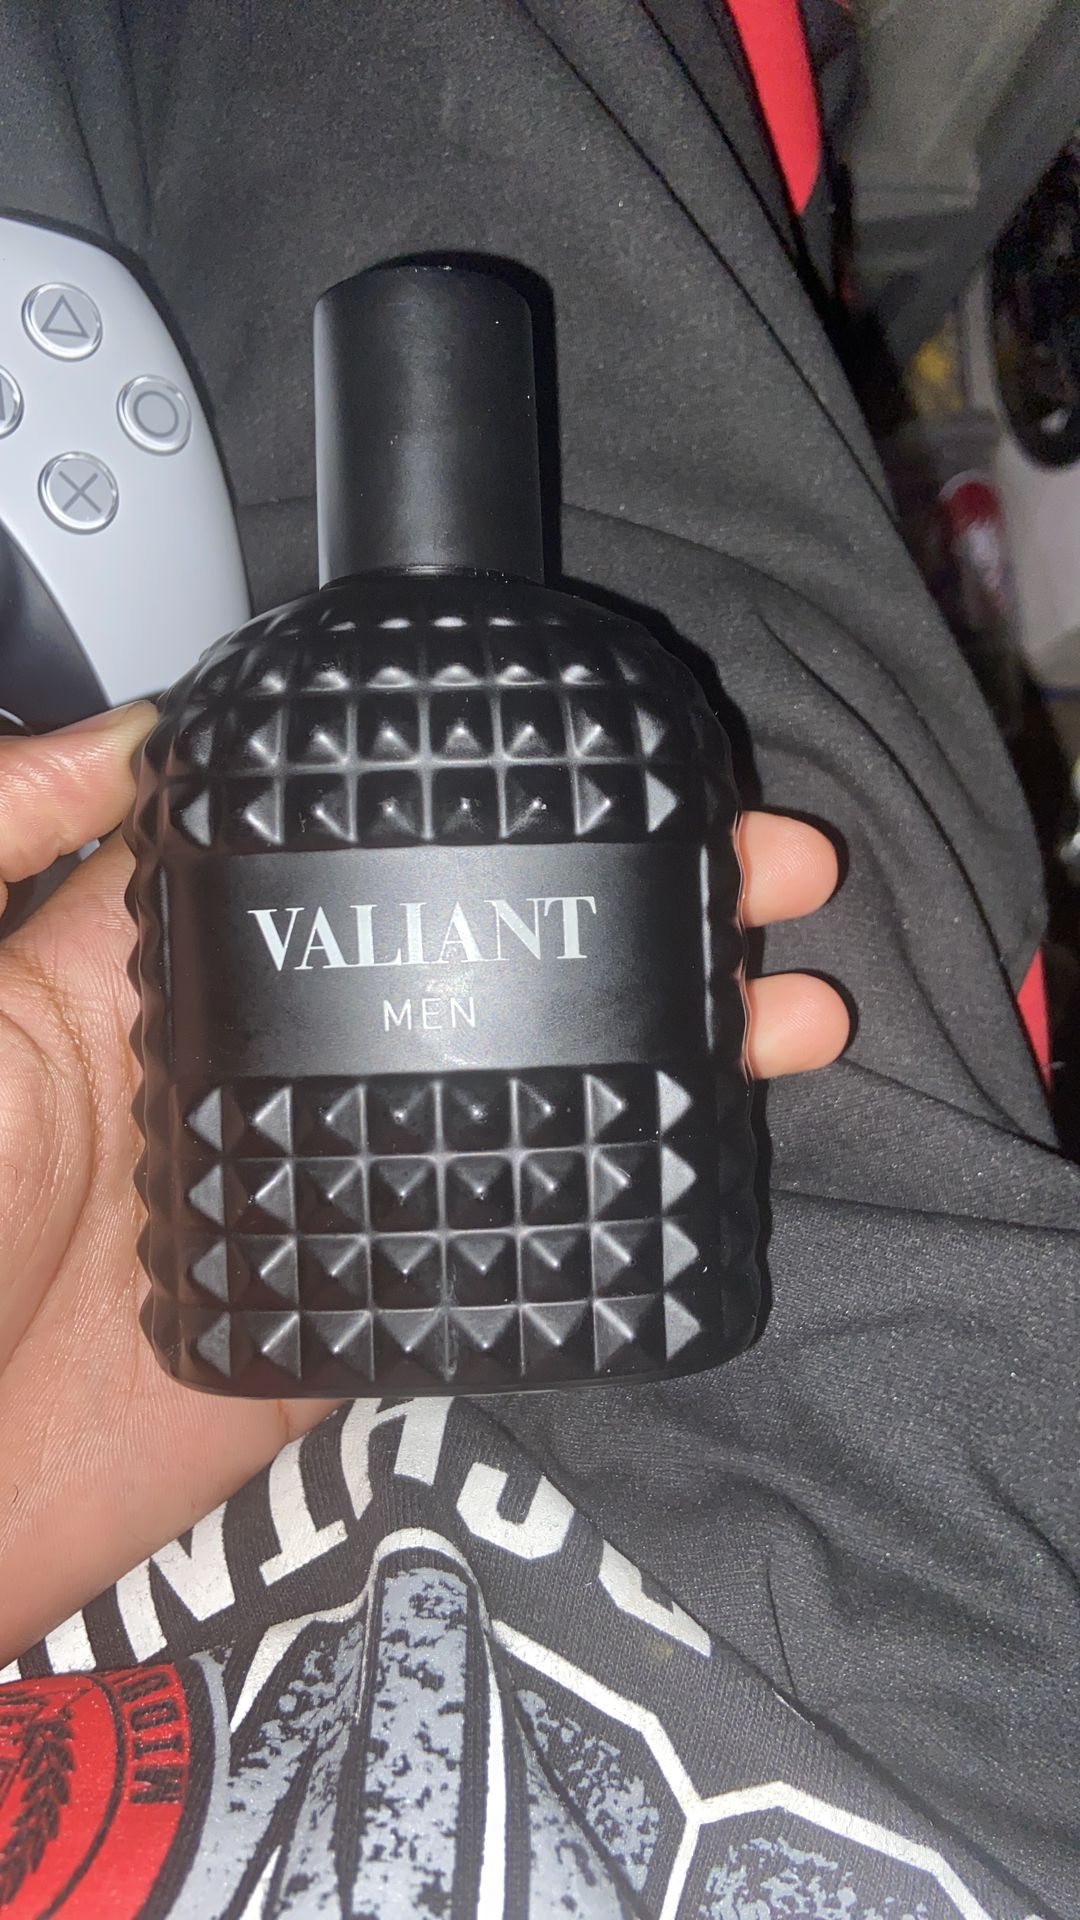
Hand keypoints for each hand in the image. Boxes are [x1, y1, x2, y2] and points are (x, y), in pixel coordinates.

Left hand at [0, 706, 846, 1660]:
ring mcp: (332, 1185)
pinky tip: (706, 1156)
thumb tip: (142, 719)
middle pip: (485, 961)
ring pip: (525, 1094)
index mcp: (175, 968)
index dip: (498, 806)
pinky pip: (503, 1247)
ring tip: (787, 1012)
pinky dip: (609, 1204)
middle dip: (638, 913)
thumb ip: (8, 833)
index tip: (621, 767)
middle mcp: (276, 1062)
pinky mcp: (359, 1312)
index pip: (366, 852)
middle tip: (768, 879)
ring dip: (661, 1050)